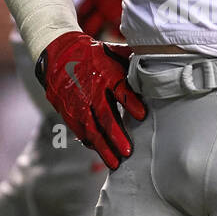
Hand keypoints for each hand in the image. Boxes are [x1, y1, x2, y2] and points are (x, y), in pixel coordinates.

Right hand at [36, 31, 145, 170]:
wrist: (57, 54)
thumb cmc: (93, 55)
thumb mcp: (113, 52)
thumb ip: (133, 62)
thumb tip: (159, 63)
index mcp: (106, 74)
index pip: (120, 89)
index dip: (131, 102)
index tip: (143, 115)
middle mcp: (91, 90)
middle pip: (105, 115)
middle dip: (116, 135)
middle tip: (128, 151)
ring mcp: (78, 103)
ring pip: (91, 129)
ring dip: (103, 148)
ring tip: (115, 163)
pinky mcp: (68, 112)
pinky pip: (80, 131)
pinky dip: (91, 143)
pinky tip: (101, 153)